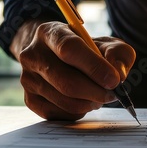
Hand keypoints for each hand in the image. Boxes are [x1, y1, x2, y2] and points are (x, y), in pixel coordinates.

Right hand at [12, 21, 135, 119]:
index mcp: (50, 33)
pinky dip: (79, 111)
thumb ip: (118, 54)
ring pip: (65, 101)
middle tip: (112, 94)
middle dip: (96, 92)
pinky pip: (60, 114)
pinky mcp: (30, 99)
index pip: (69, 49)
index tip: (114, 80)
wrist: (54, 55)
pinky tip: (84, 101)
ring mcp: (28, 78)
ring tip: (99, 96)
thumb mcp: (105, 43)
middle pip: (67, 81)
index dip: (94, 67)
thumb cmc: (84, 49)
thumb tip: (118, 75)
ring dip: (90, 103)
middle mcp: (33, 55)